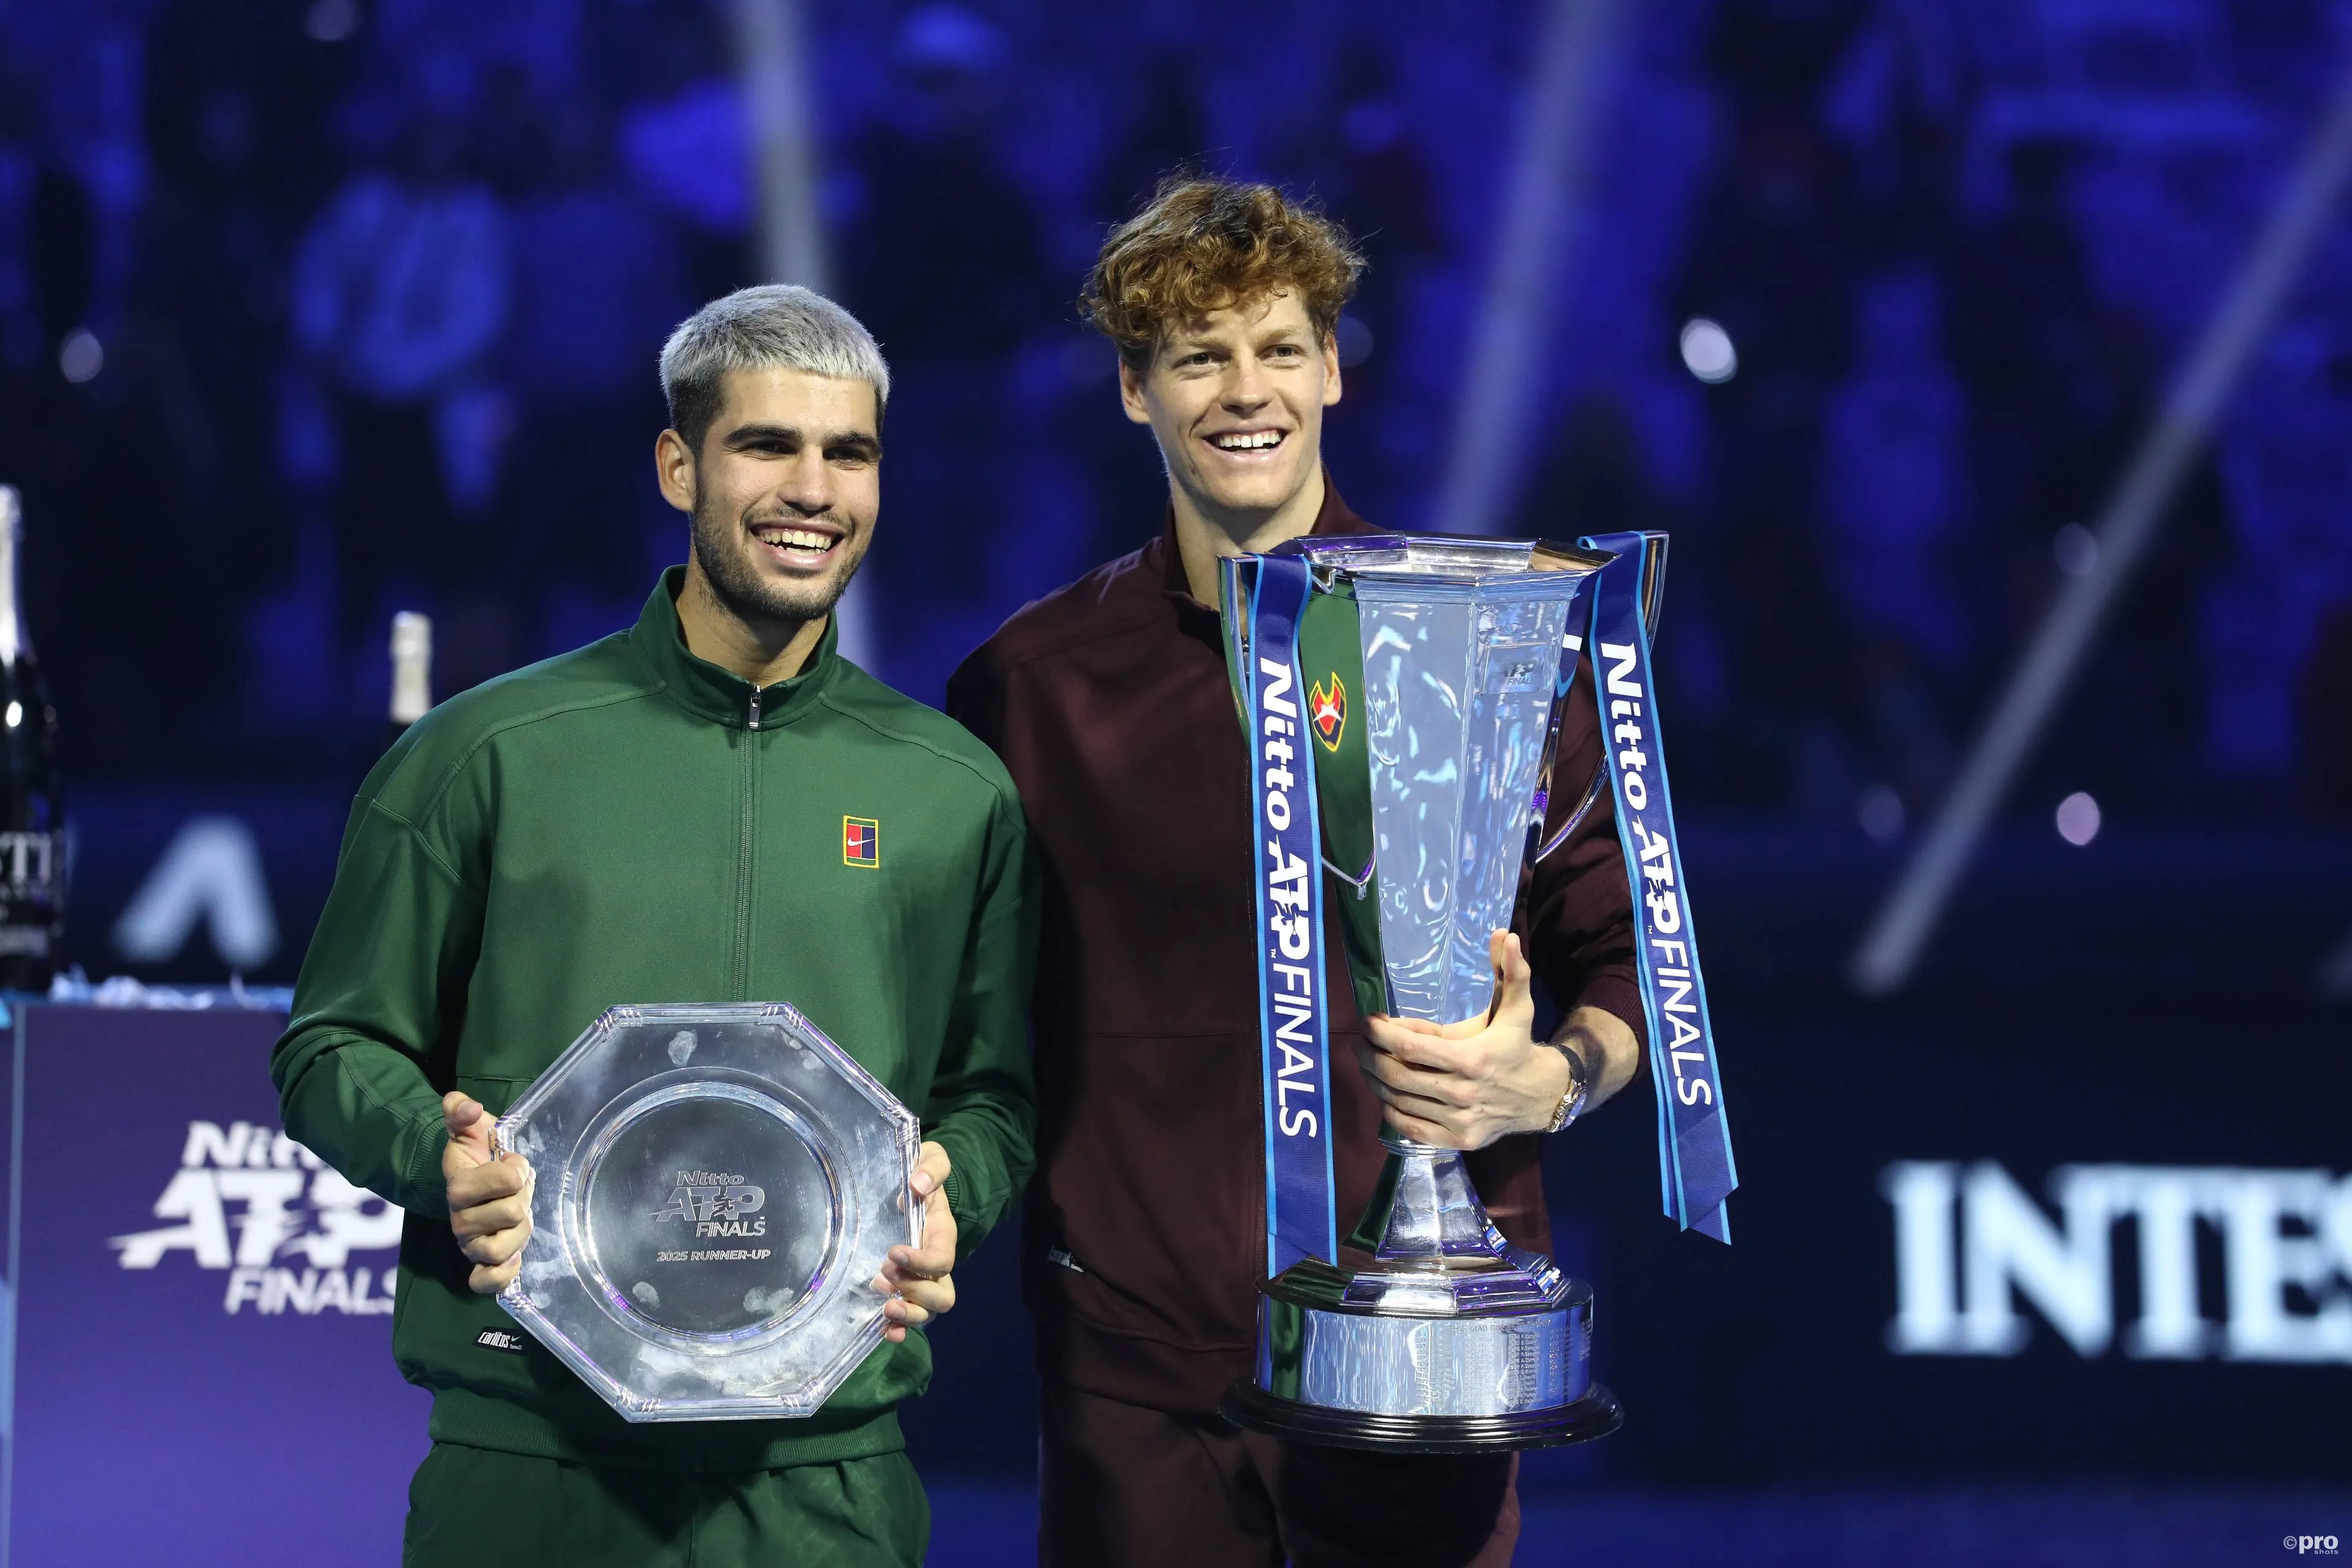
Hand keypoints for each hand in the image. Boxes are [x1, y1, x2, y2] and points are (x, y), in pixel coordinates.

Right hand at [443, 1091, 533, 1294]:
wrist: (472, 1182)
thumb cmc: (477, 1155)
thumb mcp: (470, 1129)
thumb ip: (461, 1113)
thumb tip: (465, 1106)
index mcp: (459, 1186)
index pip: (504, 1180)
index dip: (516, 1169)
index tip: (512, 1163)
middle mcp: (461, 1220)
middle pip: (511, 1214)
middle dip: (523, 1199)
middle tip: (517, 1193)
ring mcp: (469, 1244)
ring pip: (503, 1249)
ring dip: (521, 1233)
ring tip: (519, 1218)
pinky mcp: (479, 1264)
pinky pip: (486, 1282)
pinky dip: (502, 1275)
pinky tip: (516, 1260)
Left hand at [874, 1141, 955, 1341]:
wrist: (919, 1184)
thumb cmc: (925, 1173)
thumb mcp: (932, 1159)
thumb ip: (931, 1168)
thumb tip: (919, 1184)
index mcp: (943, 1234)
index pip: (942, 1259)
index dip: (921, 1263)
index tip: (893, 1251)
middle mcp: (938, 1264)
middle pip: (941, 1296)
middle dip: (914, 1291)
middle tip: (884, 1273)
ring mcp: (924, 1280)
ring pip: (929, 1313)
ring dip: (907, 1314)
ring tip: (884, 1306)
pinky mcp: (906, 1289)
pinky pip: (910, 1320)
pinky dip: (899, 1330)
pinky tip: (882, 1331)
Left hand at [1356, 931, 1570, 1149]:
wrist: (1541, 1096)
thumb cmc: (1518, 1046)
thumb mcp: (1517, 1007)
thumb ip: (1511, 970)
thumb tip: (1503, 934)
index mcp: (1472, 1059)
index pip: (1410, 1047)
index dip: (1379, 1034)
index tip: (1366, 1022)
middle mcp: (1462, 1093)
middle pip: (1397, 1076)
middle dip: (1368, 1056)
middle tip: (1356, 1043)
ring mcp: (1458, 1121)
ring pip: (1399, 1102)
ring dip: (1374, 1081)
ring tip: (1364, 1063)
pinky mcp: (1457, 1141)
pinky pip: (1410, 1128)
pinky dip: (1391, 1111)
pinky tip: (1385, 1093)